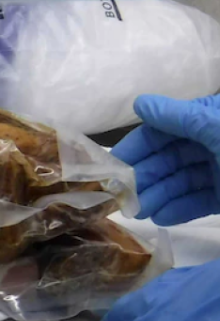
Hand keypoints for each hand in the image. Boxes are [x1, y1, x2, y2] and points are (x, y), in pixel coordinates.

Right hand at [111, 94, 219, 225]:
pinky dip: (179, 209)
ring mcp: (219, 170)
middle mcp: (210, 142)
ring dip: (157, 196)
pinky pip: (197, 201)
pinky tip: (162, 218)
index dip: (135, 148)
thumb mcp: (217, 129)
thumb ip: (180, 117)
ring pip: (179, 181)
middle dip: (144, 177)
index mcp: (207, 119)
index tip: (112, 167)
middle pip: (167, 158)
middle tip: (122, 197)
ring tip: (140, 213)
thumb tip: (140, 103)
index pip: (161, 130)